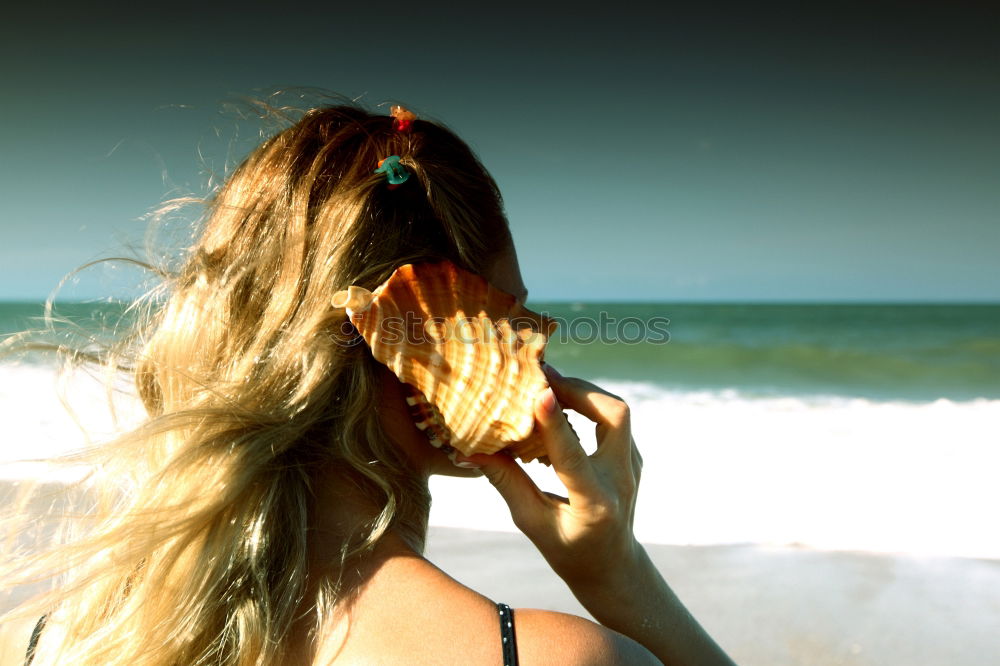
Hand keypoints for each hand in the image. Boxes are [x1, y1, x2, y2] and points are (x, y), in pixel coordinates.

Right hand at [457, 364, 643, 587]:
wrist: (613, 566)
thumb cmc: (568, 550)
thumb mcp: (532, 522)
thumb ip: (506, 481)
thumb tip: (469, 448)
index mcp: (595, 504)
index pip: (574, 457)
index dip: (555, 424)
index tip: (539, 394)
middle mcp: (621, 479)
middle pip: (614, 417)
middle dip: (579, 390)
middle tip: (541, 378)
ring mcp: (632, 464)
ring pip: (617, 411)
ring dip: (582, 392)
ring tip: (546, 384)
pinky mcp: (631, 455)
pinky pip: (613, 418)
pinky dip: (587, 403)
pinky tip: (560, 402)